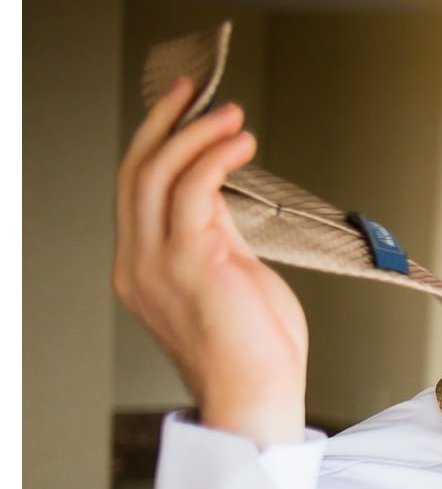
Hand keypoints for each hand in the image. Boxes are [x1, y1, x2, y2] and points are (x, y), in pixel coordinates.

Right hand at [113, 76, 307, 447]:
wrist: (259, 397)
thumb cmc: (256, 351)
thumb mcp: (231, 277)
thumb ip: (214, 233)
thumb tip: (213, 188)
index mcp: (142, 268)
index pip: (136, 189)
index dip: (156, 143)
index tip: (182, 110)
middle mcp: (139, 263)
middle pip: (136, 171)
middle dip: (164, 123)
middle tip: (195, 91)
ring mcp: (158, 263)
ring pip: (158, 174)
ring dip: (196, 135)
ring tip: (232, 115)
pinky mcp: (191, 263)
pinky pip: (193, 192)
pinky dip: (215, 159)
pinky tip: (240, 143)